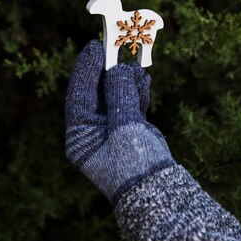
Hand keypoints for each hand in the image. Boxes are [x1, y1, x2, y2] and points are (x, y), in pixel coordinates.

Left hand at [65, 40, 173, 204]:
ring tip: (138, 68)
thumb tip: (118, 69)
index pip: (78, 95)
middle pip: (96, 93)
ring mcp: (111, 131)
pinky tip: (144, 80)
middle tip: (115, 47)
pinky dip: (136, 91)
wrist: (161, 193)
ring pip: (115, 95)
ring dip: (126, 80)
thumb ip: (119, 95)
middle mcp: (92, 133)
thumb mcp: (125, 127)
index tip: (95, 47)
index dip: (86, 69)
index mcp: (80, 137)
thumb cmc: (136, 165)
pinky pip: (129, 104)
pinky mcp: (129, 130)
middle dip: (108, 71)